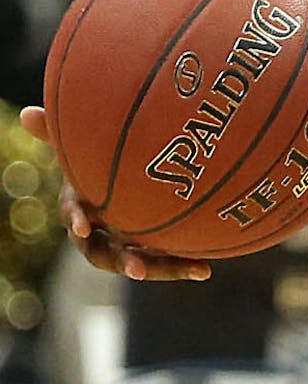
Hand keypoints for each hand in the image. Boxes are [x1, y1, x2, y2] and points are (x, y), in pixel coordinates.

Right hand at [18, 106, 210, 280]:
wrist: (126, 184)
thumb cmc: (98, 163)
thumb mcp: (84, 146)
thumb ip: (60, 132)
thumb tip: (26, 112)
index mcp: (82, 206)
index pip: (73, 214)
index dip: (76, 218)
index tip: (82, 226)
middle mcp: (100, 233)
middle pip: (106, 254)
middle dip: (121, 261)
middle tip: (135, 270)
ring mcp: (126, 244)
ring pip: (140, 263)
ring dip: (162, 270)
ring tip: (191, 272)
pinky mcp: (149, 250)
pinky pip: (164, 262)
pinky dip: (182, 264)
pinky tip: (205, 270)